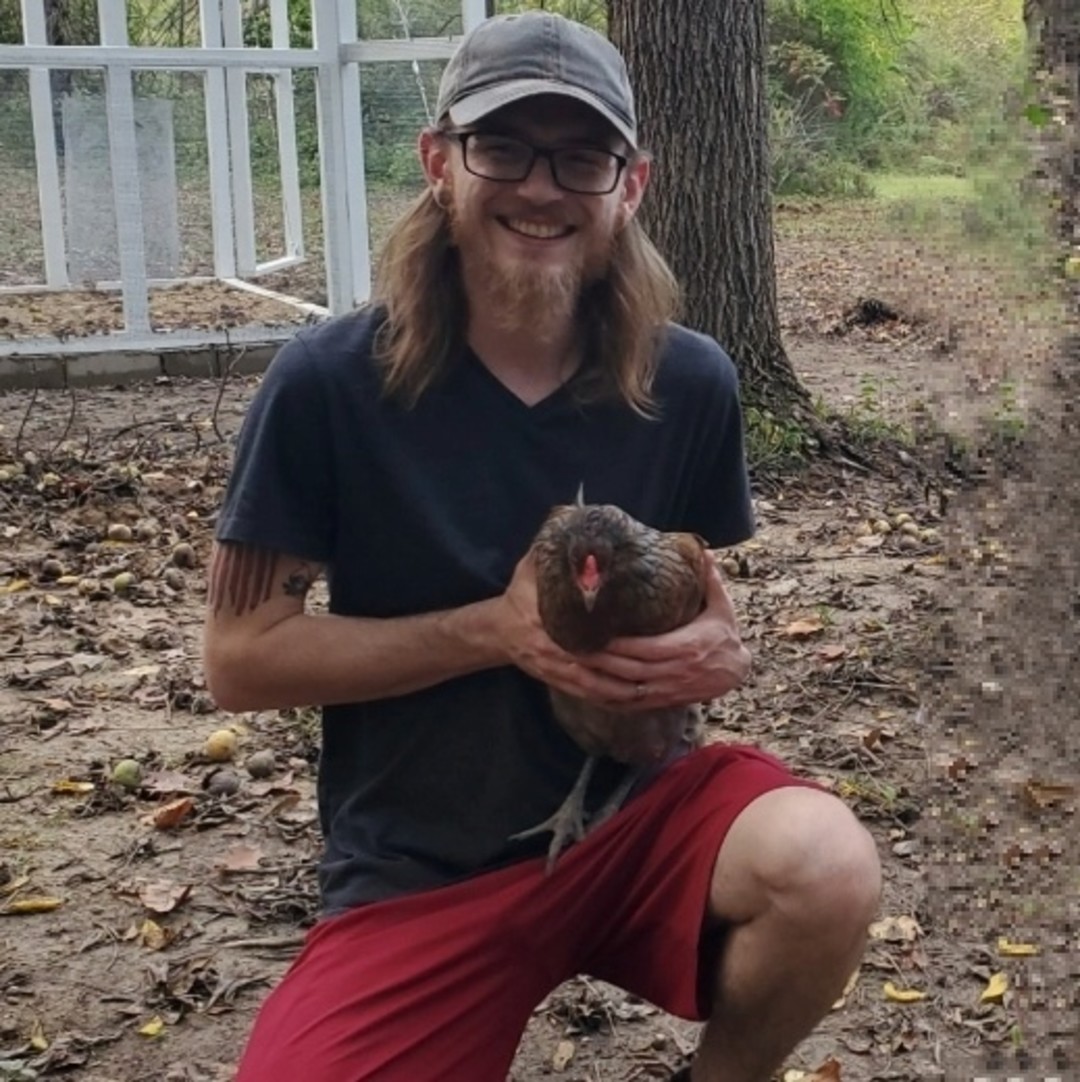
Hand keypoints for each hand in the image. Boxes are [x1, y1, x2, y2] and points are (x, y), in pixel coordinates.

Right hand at [494, 551, 665, 704]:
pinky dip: (607, 699)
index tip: (638, 638)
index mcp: (544, 619)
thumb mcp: (531, 567)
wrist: (497, 629)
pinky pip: (585, 694)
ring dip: (620, 689)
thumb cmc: (520, 593)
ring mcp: (552, 668)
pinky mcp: (555, 680)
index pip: (581, 633)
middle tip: (655, 665)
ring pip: (591, 684)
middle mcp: (549, 647)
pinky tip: (629, 700)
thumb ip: (554, 551)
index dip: (610, 640)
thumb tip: (580, 524)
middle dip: (624, 667)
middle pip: (593, 662)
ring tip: (649, 687)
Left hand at [577, 561, 750, 711]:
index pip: (646, 648)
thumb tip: (703, 549)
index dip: (619, 644)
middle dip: (598, 660)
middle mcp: (673, 671)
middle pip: (629, 670)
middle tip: (570, 647)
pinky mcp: (660, 701)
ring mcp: (665, 689)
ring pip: (624, 691)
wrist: (736, 673)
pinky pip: (628, 704)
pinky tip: (585, 690)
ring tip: (570, 667)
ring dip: (596, 682)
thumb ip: (710, 580)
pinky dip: (605, 699)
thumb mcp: (722, 607)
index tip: (595, 632)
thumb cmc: (724, 635)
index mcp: (685, 647)